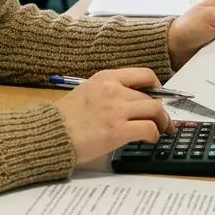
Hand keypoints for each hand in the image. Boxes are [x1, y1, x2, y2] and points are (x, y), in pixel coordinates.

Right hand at [53, 68, 172, 163]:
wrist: (51, 133)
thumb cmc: (66, 117)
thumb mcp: (87, 92)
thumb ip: (109, 92)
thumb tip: (132, 101)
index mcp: (106, 77)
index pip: (144, 74)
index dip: (157, 88)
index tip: (159, 97)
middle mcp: (114, 90)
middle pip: (153, 96)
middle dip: (162, 111)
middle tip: (163, 121)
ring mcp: (116, 110)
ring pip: (155, 110)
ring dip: (162, 122)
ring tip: (161, 131)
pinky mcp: (117, 130)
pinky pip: (149, 129)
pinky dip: (154, 135)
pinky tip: (149, 139)